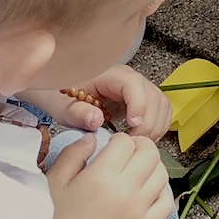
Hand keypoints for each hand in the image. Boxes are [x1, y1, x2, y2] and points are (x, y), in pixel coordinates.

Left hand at [26, 67, 174, 138]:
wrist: (57, 93)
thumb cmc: (58, 96)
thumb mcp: (61, 106)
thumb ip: (77, 112)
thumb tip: (97, 120)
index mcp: (109, 75)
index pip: (135, 84)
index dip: (139, 105)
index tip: (133, 126)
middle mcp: (128, 79)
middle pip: (154, 96)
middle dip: (149, 122)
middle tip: (134, 143)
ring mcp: (136, 89)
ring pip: (161, 104)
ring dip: (156, 126)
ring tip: (138, 143)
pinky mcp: (139, 101)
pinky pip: (159, 111)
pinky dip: (156, 126)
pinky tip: (142, 139)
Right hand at [41, 131, 172, 218]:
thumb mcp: (56, 181)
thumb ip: (73, 153)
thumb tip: (94, 138)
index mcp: (101, 176)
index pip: (125, 142)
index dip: (120, 140)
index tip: (113, 147)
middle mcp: (124, 190)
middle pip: (150, 153)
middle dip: (141, 147)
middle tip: (131, 153)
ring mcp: (139, 210)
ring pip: (162, 174)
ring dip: (153, 167)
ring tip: (139, 171)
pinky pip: (167, 201)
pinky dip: (162, 192)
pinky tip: (149, 191)